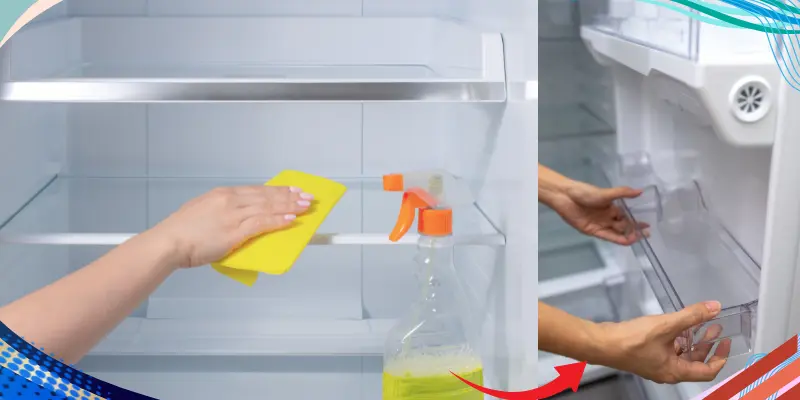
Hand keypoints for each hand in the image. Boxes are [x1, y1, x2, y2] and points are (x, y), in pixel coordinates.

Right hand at [147, 185, 312, 268]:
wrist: (168, 242)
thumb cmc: (180, 231)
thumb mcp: (202, 211)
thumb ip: (221, 211)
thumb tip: (237, 216)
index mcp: (222, 194)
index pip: (257, 190)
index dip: (277, 190)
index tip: (292, 190)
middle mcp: (230, 200)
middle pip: (266, 196)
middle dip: (289, 196)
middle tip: (307, 196)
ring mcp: (233, 215)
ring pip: (268, 207)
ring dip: (289, 207)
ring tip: (305, 207)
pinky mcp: (234, 231)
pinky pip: (261, 223)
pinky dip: (278, 221)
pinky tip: (290, 220)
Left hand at [551, 179, 644, 244]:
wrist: (566, 196)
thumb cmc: (585, 193)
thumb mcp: (606, 193)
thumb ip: (623, 193)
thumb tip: (641, 191)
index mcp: (611, 207)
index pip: (627, 217)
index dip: (636, 222)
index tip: (647, 226)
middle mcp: (607, 217)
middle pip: (623, 227)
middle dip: (634, 231)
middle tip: (646, 234)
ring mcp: (600, 225)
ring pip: (616, 233)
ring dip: (627, 236)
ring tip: (639, 238)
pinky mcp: (592, 231)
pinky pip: (607, 236)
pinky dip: (617, 239)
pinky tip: (626, 241)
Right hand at [598, 301, 729, 383]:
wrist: (602, 343)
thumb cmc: (633, 340)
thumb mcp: (667, 325)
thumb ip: (692, 316)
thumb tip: (715, 307)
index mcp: (676, 372)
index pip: (707, 371)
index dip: (720, 357)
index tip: (726, 342)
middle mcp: (667, 372)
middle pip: (695, 363)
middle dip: (707, 345)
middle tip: (715, 328)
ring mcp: (655, 365)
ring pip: (681, 356)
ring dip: (692, 341)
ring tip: (698, 323)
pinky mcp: (645, 356)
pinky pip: (668, 351)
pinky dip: (677, 340)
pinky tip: (676, 325)